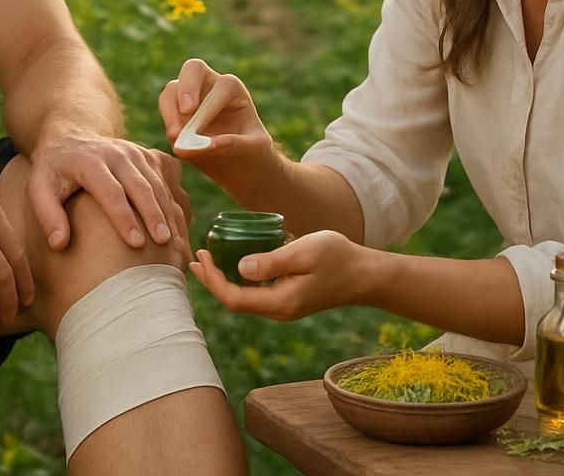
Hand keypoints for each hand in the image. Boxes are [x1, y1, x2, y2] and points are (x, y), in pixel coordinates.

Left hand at [28, 130, 191, 258]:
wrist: (70, 136)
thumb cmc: (53, 170)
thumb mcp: (39, 188)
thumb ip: (48, 215)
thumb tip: (59, 244)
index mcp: (89, 161)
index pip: (111, 192)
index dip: (124, 218)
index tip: (135, 244)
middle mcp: (116, 153)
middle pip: (140, 185)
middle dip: (153, 215)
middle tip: (163, 242)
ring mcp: (134, 152)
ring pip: (156, 183)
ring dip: (166, 211)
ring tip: (172, 239)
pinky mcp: (146, 155)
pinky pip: (164, 179)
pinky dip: (172, 203)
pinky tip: (176, 226)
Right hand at [157, 58, 280, 195]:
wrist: (238, 163)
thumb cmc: (252, 150)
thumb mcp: (255, 149)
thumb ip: (237, 145)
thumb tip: (215, 143)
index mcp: (232, 89)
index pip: (221, 87)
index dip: (211, 106)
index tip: (203, 128)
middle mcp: (209, 85)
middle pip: (193, 68)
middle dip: (188, 88)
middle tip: (187, 111)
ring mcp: (190, 96)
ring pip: (172, 90)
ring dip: (171, 111)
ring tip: (176, 137)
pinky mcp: (175, 112)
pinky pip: (165, 110)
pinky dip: (168, 124)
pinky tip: (178, 144)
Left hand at [188, 229, 374, 320]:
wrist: (366, 275)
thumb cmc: (338, 258)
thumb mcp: (303, 252)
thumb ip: (272, 261)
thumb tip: (240, 268)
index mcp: (280, 303)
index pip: (233, 298)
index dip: (212, 280)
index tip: (202, 255)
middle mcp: (279, 310)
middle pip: (234, 301)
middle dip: (211, 280)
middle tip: (196, 256)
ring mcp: (284, 307)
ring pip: (244, 298)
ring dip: (224, 279)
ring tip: (209, 258)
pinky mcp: (289, 299)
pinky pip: (257, 293)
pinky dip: (240, 278)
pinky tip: (236, 261)